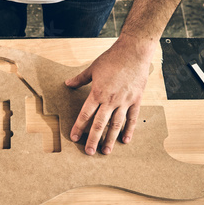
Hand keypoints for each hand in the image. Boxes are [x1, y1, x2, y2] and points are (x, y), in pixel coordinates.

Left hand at [65, 36, 155, 154]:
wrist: (134, 52)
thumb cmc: (112, 59)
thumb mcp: (93, 68)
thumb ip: (80, 79)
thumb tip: (67, 84)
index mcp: (98, 93)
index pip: (86, 114)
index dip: (79, 127)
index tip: (74, 137)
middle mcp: (110, 100)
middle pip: (100, 124)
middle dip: (93, 139)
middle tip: (89, 152)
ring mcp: (124, 101)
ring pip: (116, 125)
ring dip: (110, 139)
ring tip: (105, 151)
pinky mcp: (136, 100)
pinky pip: (132, 118)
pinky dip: (129, 130)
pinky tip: (125, 140)